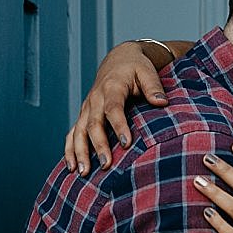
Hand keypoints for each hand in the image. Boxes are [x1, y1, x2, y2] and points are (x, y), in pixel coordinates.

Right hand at [63, 40, 172, 174]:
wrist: (119, 59)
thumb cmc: (136, 68)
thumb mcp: (147, 71)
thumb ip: (153, 87)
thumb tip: (162, 102)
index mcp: (112, 87)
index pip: (113, 108)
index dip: (119, 125)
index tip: (126, 143)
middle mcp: (95, 98)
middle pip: (93, 124)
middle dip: (99, 145)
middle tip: (106, 165)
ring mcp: (87, 108)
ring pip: (79, 131)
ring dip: (80, 152)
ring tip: (83, 173)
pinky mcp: (84, 115)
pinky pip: (73, 134)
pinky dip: (70, 150)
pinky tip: (71, 167)